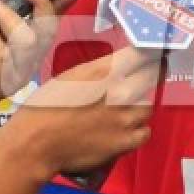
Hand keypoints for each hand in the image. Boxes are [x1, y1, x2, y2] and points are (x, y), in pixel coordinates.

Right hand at [5, 47, 160, 176]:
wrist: (36, 143)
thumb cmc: (45, 107)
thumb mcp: (72, 75)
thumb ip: (101, 70)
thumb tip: (121, 65)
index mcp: (105, 71)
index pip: (143, 53)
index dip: (153, 49)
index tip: (157, 49)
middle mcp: (120, 92)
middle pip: (154, 75)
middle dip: (154, 71)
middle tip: (152, 72)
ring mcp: (125, 118)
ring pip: (148, 105)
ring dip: (140, 104)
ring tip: (127, 106)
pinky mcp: (124, 142)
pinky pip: (145, 132)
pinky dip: (139, 130)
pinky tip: (128, 128)